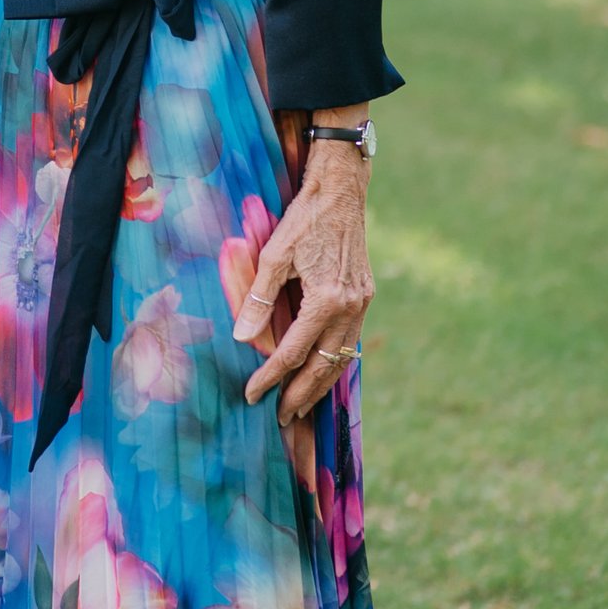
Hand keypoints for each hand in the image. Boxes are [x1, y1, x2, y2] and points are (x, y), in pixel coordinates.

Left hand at [235, 140, 372, 423]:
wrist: (342, 190)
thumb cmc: (304, 218)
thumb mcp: (274, 254)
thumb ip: (258, 298)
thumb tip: (242, 338)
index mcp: (326, 300)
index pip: (292, 353)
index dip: (270, 377)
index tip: (251, 395)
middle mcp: (350, 308)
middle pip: (323, 366)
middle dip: (300, 395)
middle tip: (280, 418)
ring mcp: (362, 304)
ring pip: (342, 358)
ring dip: (321, 384)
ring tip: (301, 405)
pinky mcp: (365, 296)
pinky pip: (350, 340)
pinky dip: (336, 361)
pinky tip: (322, 371)